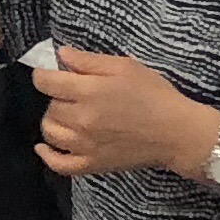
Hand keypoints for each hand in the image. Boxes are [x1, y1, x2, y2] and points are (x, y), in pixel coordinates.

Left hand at [29, 49, 218, 179]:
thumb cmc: (154, 95)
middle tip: (74, 94)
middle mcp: (82, 120)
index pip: (46, 82)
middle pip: (49, 106)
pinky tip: (44, 147)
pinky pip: (59, 164)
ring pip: (50, 132)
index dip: (44, 74)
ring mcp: (85, 145)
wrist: (176, 132)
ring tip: (67, 115)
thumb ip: (88, 61)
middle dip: (56, 97)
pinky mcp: (92, 164)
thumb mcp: (124, 67)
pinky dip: (47, 156)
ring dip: (53, 121)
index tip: (51, 74)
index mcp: (89, 92)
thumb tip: (60, 54)